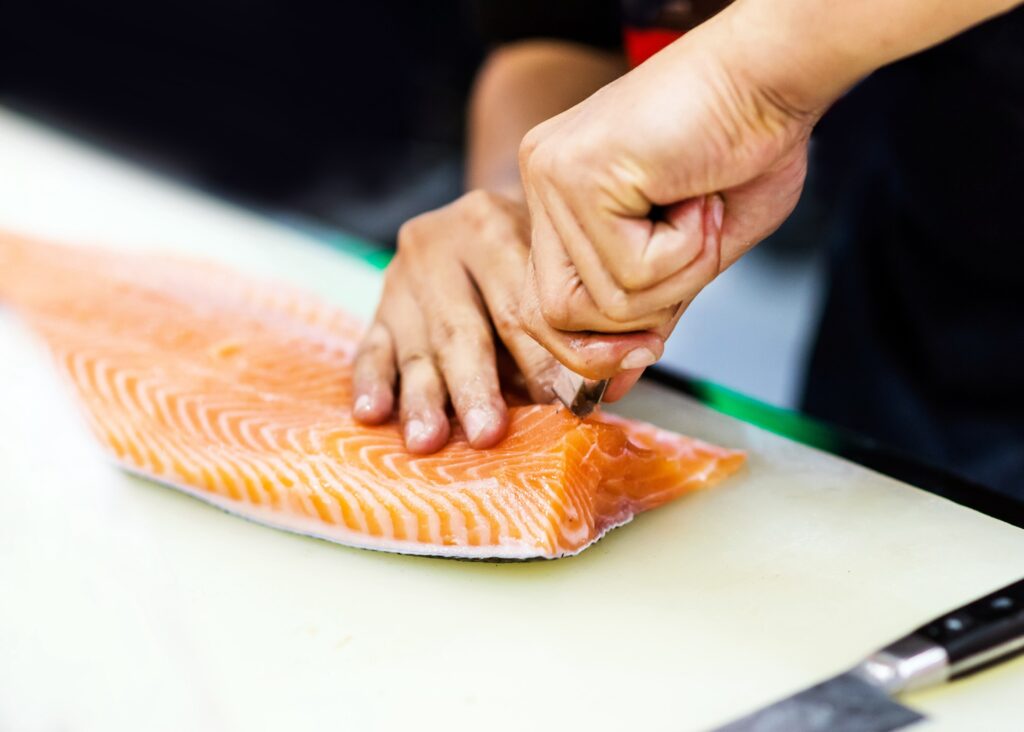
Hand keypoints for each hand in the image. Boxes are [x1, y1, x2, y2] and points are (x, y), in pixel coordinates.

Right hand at [351, 191, 564, 452]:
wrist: (481, 221)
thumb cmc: (533, 257)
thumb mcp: (559, 271)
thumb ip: (586, 327)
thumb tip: (615, 383)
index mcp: (492, 226)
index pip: (519, 305)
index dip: (545, 361)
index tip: (565, 407)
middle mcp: (439, 245)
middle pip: (461, 328)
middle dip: (476, 387)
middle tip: (486, 434)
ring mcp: (401, 278)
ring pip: (415, 347)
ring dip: (423, 398)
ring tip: (428, 439)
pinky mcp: (378, 308)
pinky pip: (371, 349)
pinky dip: (372, 384)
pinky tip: (373, 413)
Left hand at [517, 15, 816, 380]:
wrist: (774, 74)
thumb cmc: (744, 147)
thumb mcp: (691, 256)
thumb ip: (645, 314)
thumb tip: (615, 385)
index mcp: (561, 197)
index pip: (548, 306)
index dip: (596, 344)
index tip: (648, 346)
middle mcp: (543, 182)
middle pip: (556, 313)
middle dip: (632, 319)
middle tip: (690, 259)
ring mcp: (552, 175)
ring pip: (597, 300)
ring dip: (674, 275)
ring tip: (700, 211)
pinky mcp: (578, 172)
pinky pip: (628, 269)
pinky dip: (684, 250)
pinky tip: (698, 195)